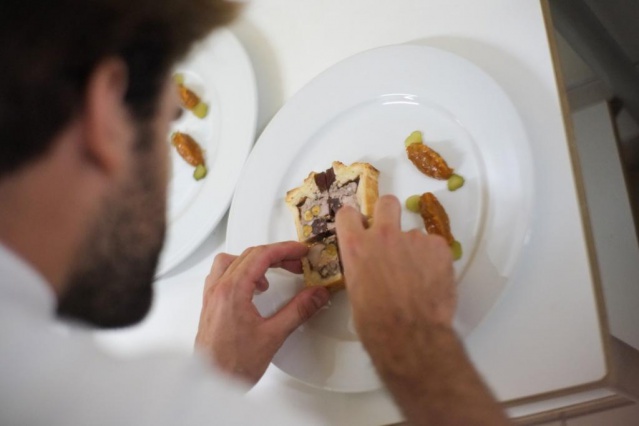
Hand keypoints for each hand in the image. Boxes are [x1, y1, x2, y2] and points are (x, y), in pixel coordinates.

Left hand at [195, 241, 329, 385]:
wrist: (210, 383)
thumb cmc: (232, 365)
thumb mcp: (274, 335)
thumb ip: (298, 310)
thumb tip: (317, 295)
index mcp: (232, 290)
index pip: (261, 256)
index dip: (285, 249)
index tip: (301, 251)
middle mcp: (218, 289)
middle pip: (248, 255)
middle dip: (275, 255)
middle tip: (296, 263)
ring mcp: (212, 296)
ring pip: (232, 261)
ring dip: (255, 262)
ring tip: (272, 274)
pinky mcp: (211, 306)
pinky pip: (223, 276)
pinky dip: (241, 273)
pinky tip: (253, 288)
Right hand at [336, 195, 455, 358]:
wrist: (410, 334)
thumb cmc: (375, 322)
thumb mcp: (356, 291)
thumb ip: (362, 268)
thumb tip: (371, 269)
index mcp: (356, 246)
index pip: (347, 214)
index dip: (354, 220)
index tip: (359, 226)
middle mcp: (383, 234)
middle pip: (387, 202)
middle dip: (388, 213)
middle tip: (392, 233)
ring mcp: (413, 238)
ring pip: (414, 234)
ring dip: (414, 249)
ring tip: (418, 277)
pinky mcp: (439, 246)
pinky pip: (435, 247)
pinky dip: (434, 260)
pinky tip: (432, 281)